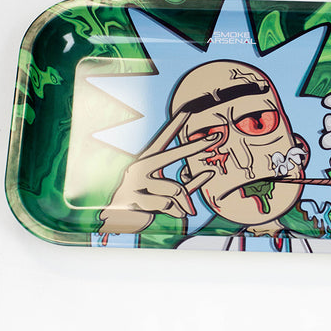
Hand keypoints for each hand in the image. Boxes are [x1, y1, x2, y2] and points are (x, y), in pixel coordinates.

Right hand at [99, 110, 217, 234]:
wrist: (115, 220)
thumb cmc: (144, 201)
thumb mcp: (168, 191)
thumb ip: (188, 183)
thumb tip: (210, 172)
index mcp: (147, 160)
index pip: (163, 138)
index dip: (175, 124)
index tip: (188, 110)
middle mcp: (140, 166)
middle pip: (172, 155)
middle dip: (195, 146)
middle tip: (215, 137)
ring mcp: (135, 182)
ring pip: (174, 189)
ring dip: (184, 203)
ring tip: (185, 211)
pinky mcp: (134, 199)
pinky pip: (167, 204)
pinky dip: (176, 211)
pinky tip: (173, 214)